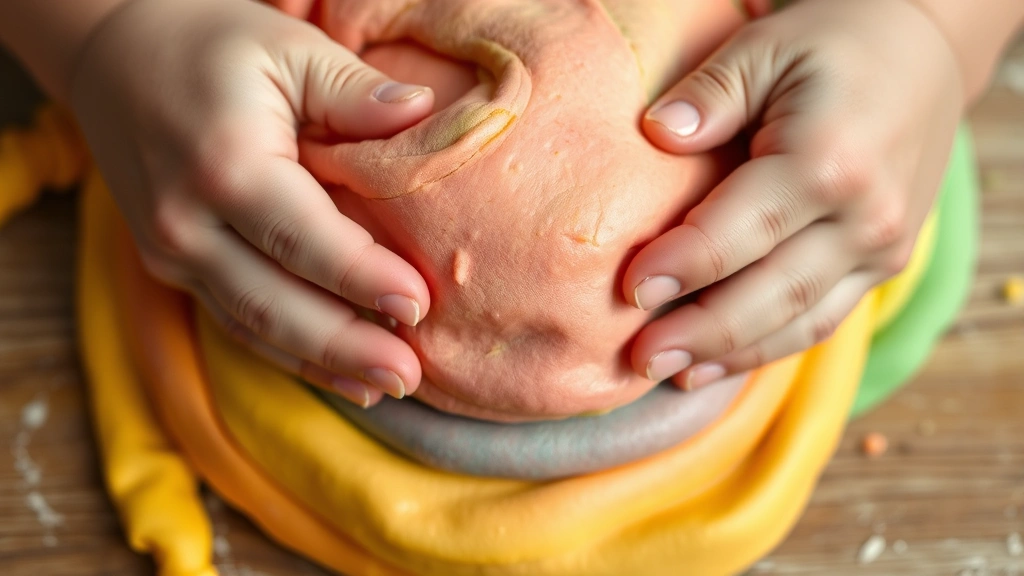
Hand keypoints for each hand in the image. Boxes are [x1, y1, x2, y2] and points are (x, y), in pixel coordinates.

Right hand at [70, 0, 435, 405]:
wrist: (115, 54)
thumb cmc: (213, 46)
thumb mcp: (289, 48)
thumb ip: (354, 90)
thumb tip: (423, 113)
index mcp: (224, 163)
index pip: (304, 238)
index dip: (362, 277)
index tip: (418, 304)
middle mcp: (187, 221)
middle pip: (275, 304)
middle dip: (346, 346)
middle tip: (409, 374)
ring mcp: (170, 252)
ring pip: (254, 327)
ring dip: (322, 364)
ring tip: (386, 387)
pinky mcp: (171, 267)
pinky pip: (236, 322)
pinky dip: (289, 355)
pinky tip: (338, 375)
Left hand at [623, 0, 963, 388]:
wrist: (925, 54)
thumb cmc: (836, 45)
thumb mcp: (766, 47)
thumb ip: (711, 93)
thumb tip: (657, 133)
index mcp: (829, 161)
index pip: (742, 231)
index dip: (682, 266)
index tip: (629, 290)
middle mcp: (864, 217)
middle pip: (770, 293)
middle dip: (700, 331)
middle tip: (639, 358)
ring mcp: (882, 247)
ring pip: (797, 320)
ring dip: (729, 354)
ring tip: (666, 374)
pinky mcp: (883, 263)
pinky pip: (820, 318)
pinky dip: (766, 346)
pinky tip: (714, 364)